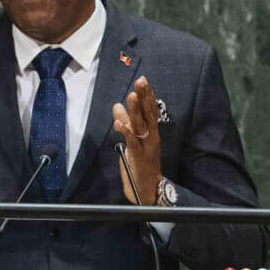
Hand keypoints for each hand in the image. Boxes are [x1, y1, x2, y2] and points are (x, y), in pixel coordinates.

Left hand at [112, 76, 160, 204]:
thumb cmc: (141, 164)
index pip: (150, 110)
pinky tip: (119, 123)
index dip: (147, 96)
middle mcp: (151, 137)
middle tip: (141, 81)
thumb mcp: (133, 141)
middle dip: (144, 97)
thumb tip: (117, 106)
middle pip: (148, 114)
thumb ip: (127, 123)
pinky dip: (125, 132)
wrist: (148, 188)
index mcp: (151, 132)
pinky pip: (132, 142)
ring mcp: (145, 146)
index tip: (144, 81)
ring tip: (131, 96)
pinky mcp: (138, 157)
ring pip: (141, 125)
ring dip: (136, 111)